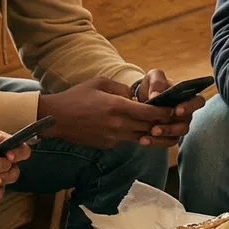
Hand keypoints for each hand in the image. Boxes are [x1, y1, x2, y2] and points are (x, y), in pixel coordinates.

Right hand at [39, 78, 173, 149]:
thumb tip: (134, 96)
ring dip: (147, 130)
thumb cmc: (76, 97)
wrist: (56, 118)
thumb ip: (121, 88)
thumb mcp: (99, 83)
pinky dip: (130, 134)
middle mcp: (117, 125)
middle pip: (148, 126)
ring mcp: (112, 137)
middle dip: (160, 122)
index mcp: (117, 107)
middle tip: (170, 117)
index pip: (149, 112)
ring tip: (153, 123)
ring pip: (139, 136)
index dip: (164, 112)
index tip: (173, 110)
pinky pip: (125, 140)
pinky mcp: (107, 145)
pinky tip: (127, 126)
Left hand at [135, 69, 203, 146]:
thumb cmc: (152, 86)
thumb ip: (157, 82)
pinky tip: (143, 140)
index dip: (190, 106)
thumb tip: (156, 96)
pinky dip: (155, 142)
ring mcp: (179, 125)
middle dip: (172, 126)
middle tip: (157, 128)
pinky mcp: (170, 136)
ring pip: (177, 134)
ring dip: (164, 134)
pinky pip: (167, 142)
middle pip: (186, 122)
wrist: (140, 99)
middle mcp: (186, 112)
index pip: (198, 101)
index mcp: (187, 96)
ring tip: (151, 132)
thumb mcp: (153, 77)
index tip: (177, 110)